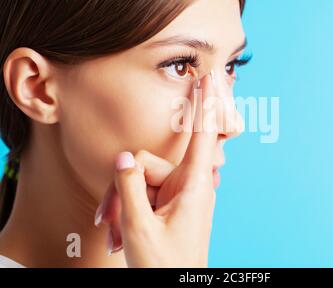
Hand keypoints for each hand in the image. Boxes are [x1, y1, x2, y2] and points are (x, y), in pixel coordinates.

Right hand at [96, 73, 217, 266]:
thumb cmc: (165, 265)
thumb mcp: (139, 226)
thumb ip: (129, 185)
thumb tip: (123, 156)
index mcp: (192, 185)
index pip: (201, 134)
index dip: (204, 103)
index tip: (209, 77)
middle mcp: (186, 185)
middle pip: (147, 164)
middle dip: (125, 192)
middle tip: (113, 224)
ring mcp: (177, 195)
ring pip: (140, 181)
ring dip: (123, 209)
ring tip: (118, 236)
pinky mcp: (168, 204)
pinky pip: (143, 195)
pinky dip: (128, 214)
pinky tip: (120, 236)